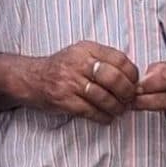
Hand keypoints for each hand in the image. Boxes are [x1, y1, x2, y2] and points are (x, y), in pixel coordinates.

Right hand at [24, 42, 140, 122]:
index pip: (120, 59)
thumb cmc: (62, 67)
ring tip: (119, 110)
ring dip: (117, 108)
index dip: (132, 74)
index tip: (134, 83)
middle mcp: (78, 63)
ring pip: (105, 98)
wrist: (31, 79)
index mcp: (86, 49)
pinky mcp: (64, 100)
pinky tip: (106, 117)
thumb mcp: (81, 53)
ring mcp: (70, 82)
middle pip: (115, 79)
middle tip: (129, 100)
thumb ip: (104, 59)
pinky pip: (92, 112)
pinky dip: (103, 117)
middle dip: (127, 93)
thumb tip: (132, 77)